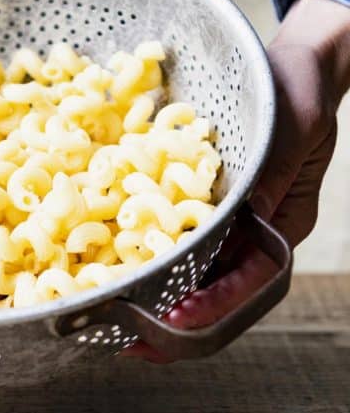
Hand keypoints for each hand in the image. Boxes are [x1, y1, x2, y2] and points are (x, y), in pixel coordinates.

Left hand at [125, 0, 349, 362]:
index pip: (254, 280)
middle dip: (179, 325)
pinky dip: (151, 264)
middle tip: (131, 343)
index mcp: (281, 224)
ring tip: (116, 325)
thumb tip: (245, 219)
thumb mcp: (289, 128)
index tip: (178, 319)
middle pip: (221, 294)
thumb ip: (269, 174)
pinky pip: (177, 243)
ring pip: (196, 277)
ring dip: (159, 304)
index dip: (216, 304)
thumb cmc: (296, 92)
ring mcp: (227, 223)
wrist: (291, 69)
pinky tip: (119, 273)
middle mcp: (252, 232)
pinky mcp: (201, 205)